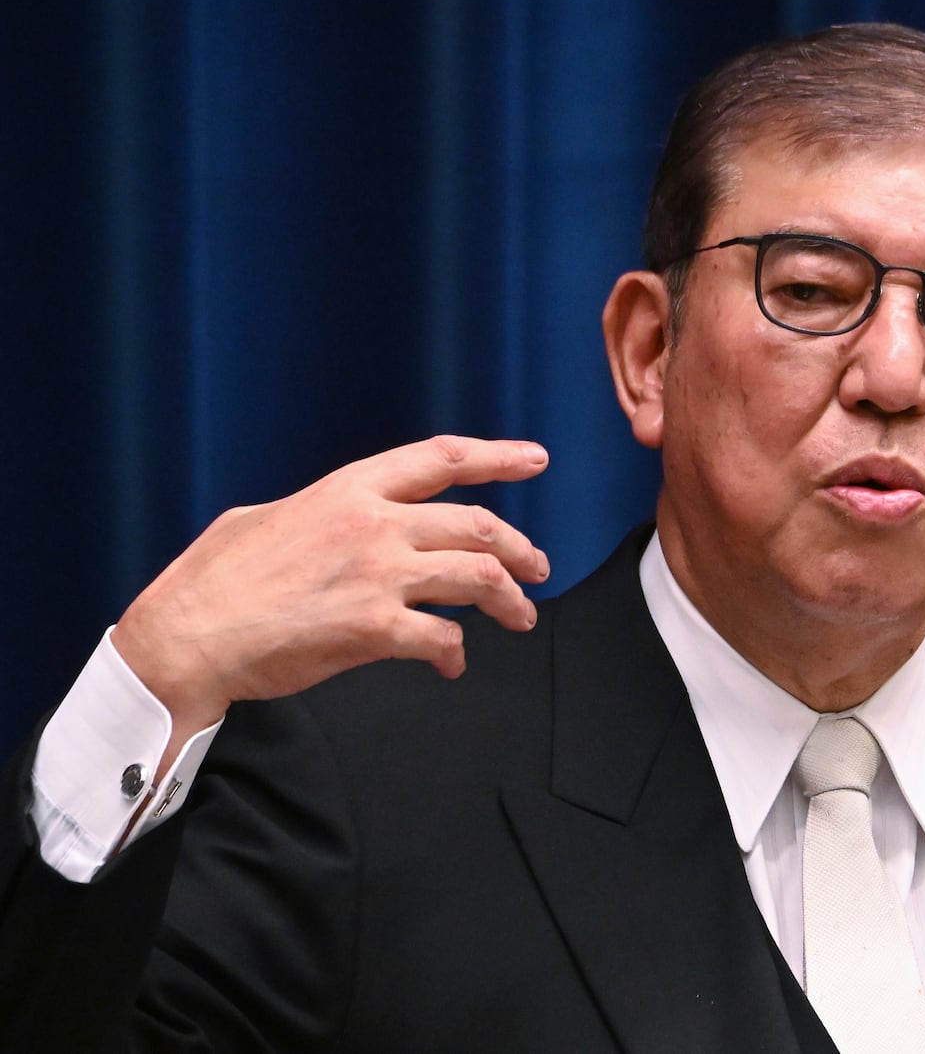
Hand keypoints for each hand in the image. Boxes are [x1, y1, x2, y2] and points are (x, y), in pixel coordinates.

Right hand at [112, 435, 550, 751]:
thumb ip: (318, 512)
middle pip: (479, 526)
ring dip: (511, 600)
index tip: (535, 459)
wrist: (189, 635)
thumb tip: (336, 520)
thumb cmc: (215, 580)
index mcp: (350, 489)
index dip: (498, 457)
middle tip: (537, 569)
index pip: (442, 459)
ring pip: (480, 578)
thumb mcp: (264, 516)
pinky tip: (453, 663)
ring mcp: (379, 575)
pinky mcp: (374, 628)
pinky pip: (443, 638)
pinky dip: (457, 653)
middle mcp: (374, 524)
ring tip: (521, 616)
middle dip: (521, 550)